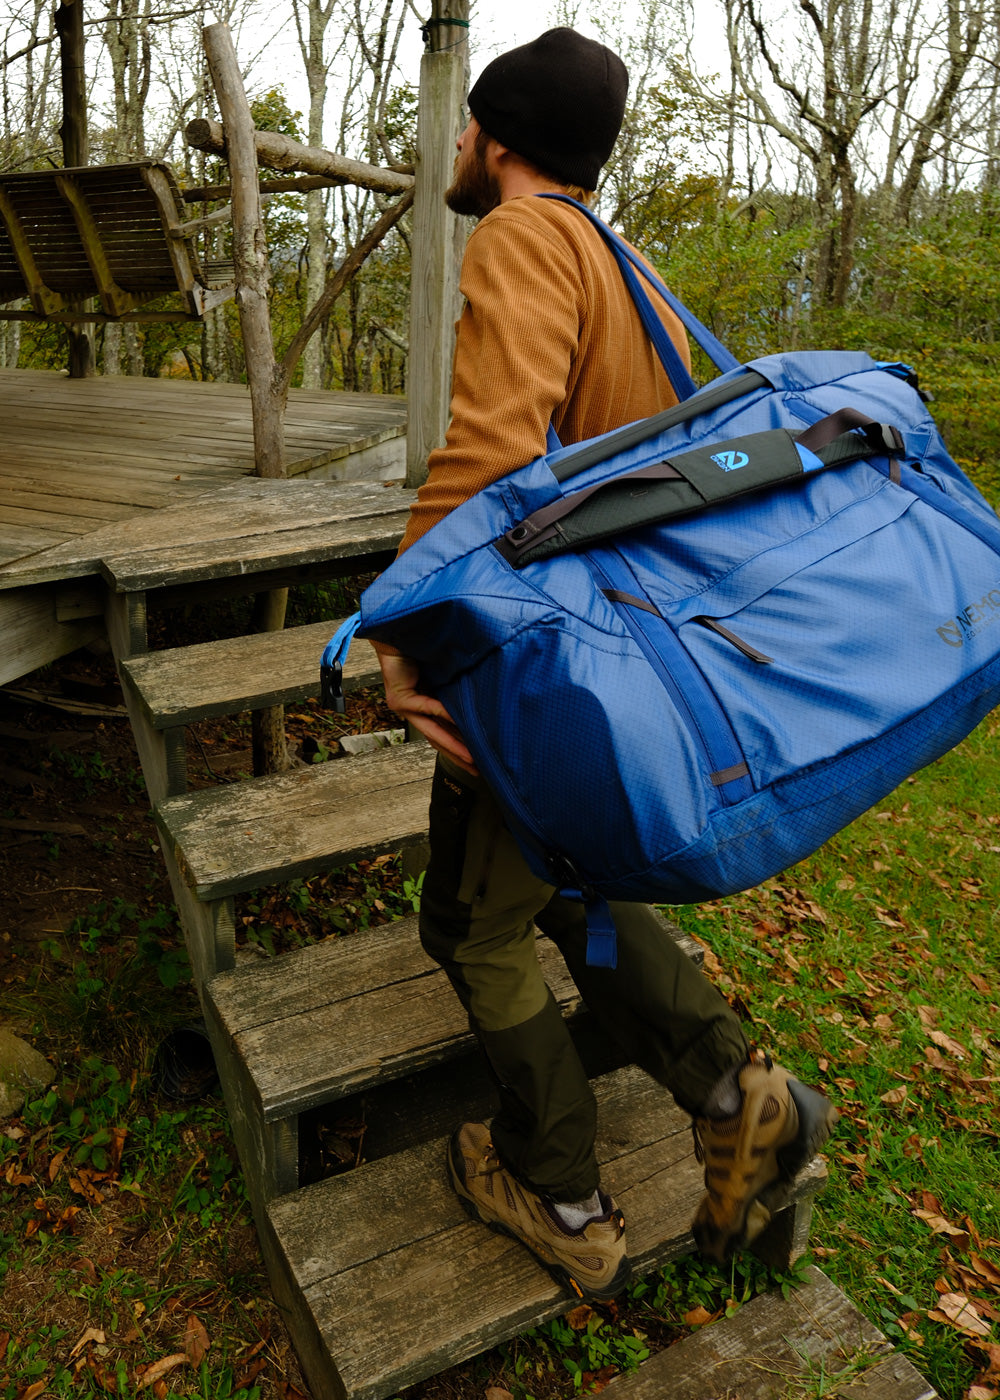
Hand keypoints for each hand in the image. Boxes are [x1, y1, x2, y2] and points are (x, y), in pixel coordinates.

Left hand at [376, 650, 478, 775]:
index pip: (442, 734)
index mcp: (423, 706)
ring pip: (432, 730)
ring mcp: (404, 706)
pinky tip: (459, 721)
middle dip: (458, 756)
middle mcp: (412, 711)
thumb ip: (456, 693)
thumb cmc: (422, 649)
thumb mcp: (445, 676)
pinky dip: (443, 714)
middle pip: (438, 740)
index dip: (459, 749)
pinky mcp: (399, 698)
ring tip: (472, 756)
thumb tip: (482, 704)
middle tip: (477, 769)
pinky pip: (426, 707)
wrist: (397, 633)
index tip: (477, 762)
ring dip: (453, 745)